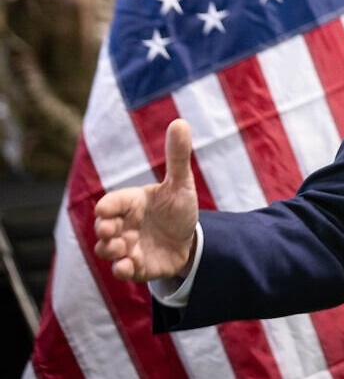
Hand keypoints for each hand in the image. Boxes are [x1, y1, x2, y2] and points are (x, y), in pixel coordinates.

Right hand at [93, 119, 200, 281]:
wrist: (190, 240)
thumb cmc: (178, 208)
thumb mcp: (181, 184)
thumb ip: (177, 156)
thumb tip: (180, 122)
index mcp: (131, 203)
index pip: (110, 203)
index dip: (106, 208)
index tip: (105, 211)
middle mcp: (124, 225)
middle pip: (102, 229)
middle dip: (103, 230)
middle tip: (111, 231)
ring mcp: (128, 247)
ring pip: (107, 251)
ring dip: (110, 250)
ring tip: (122, 248)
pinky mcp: (137, 267)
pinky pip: (123, 271)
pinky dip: (123, 270)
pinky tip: (128, 267)